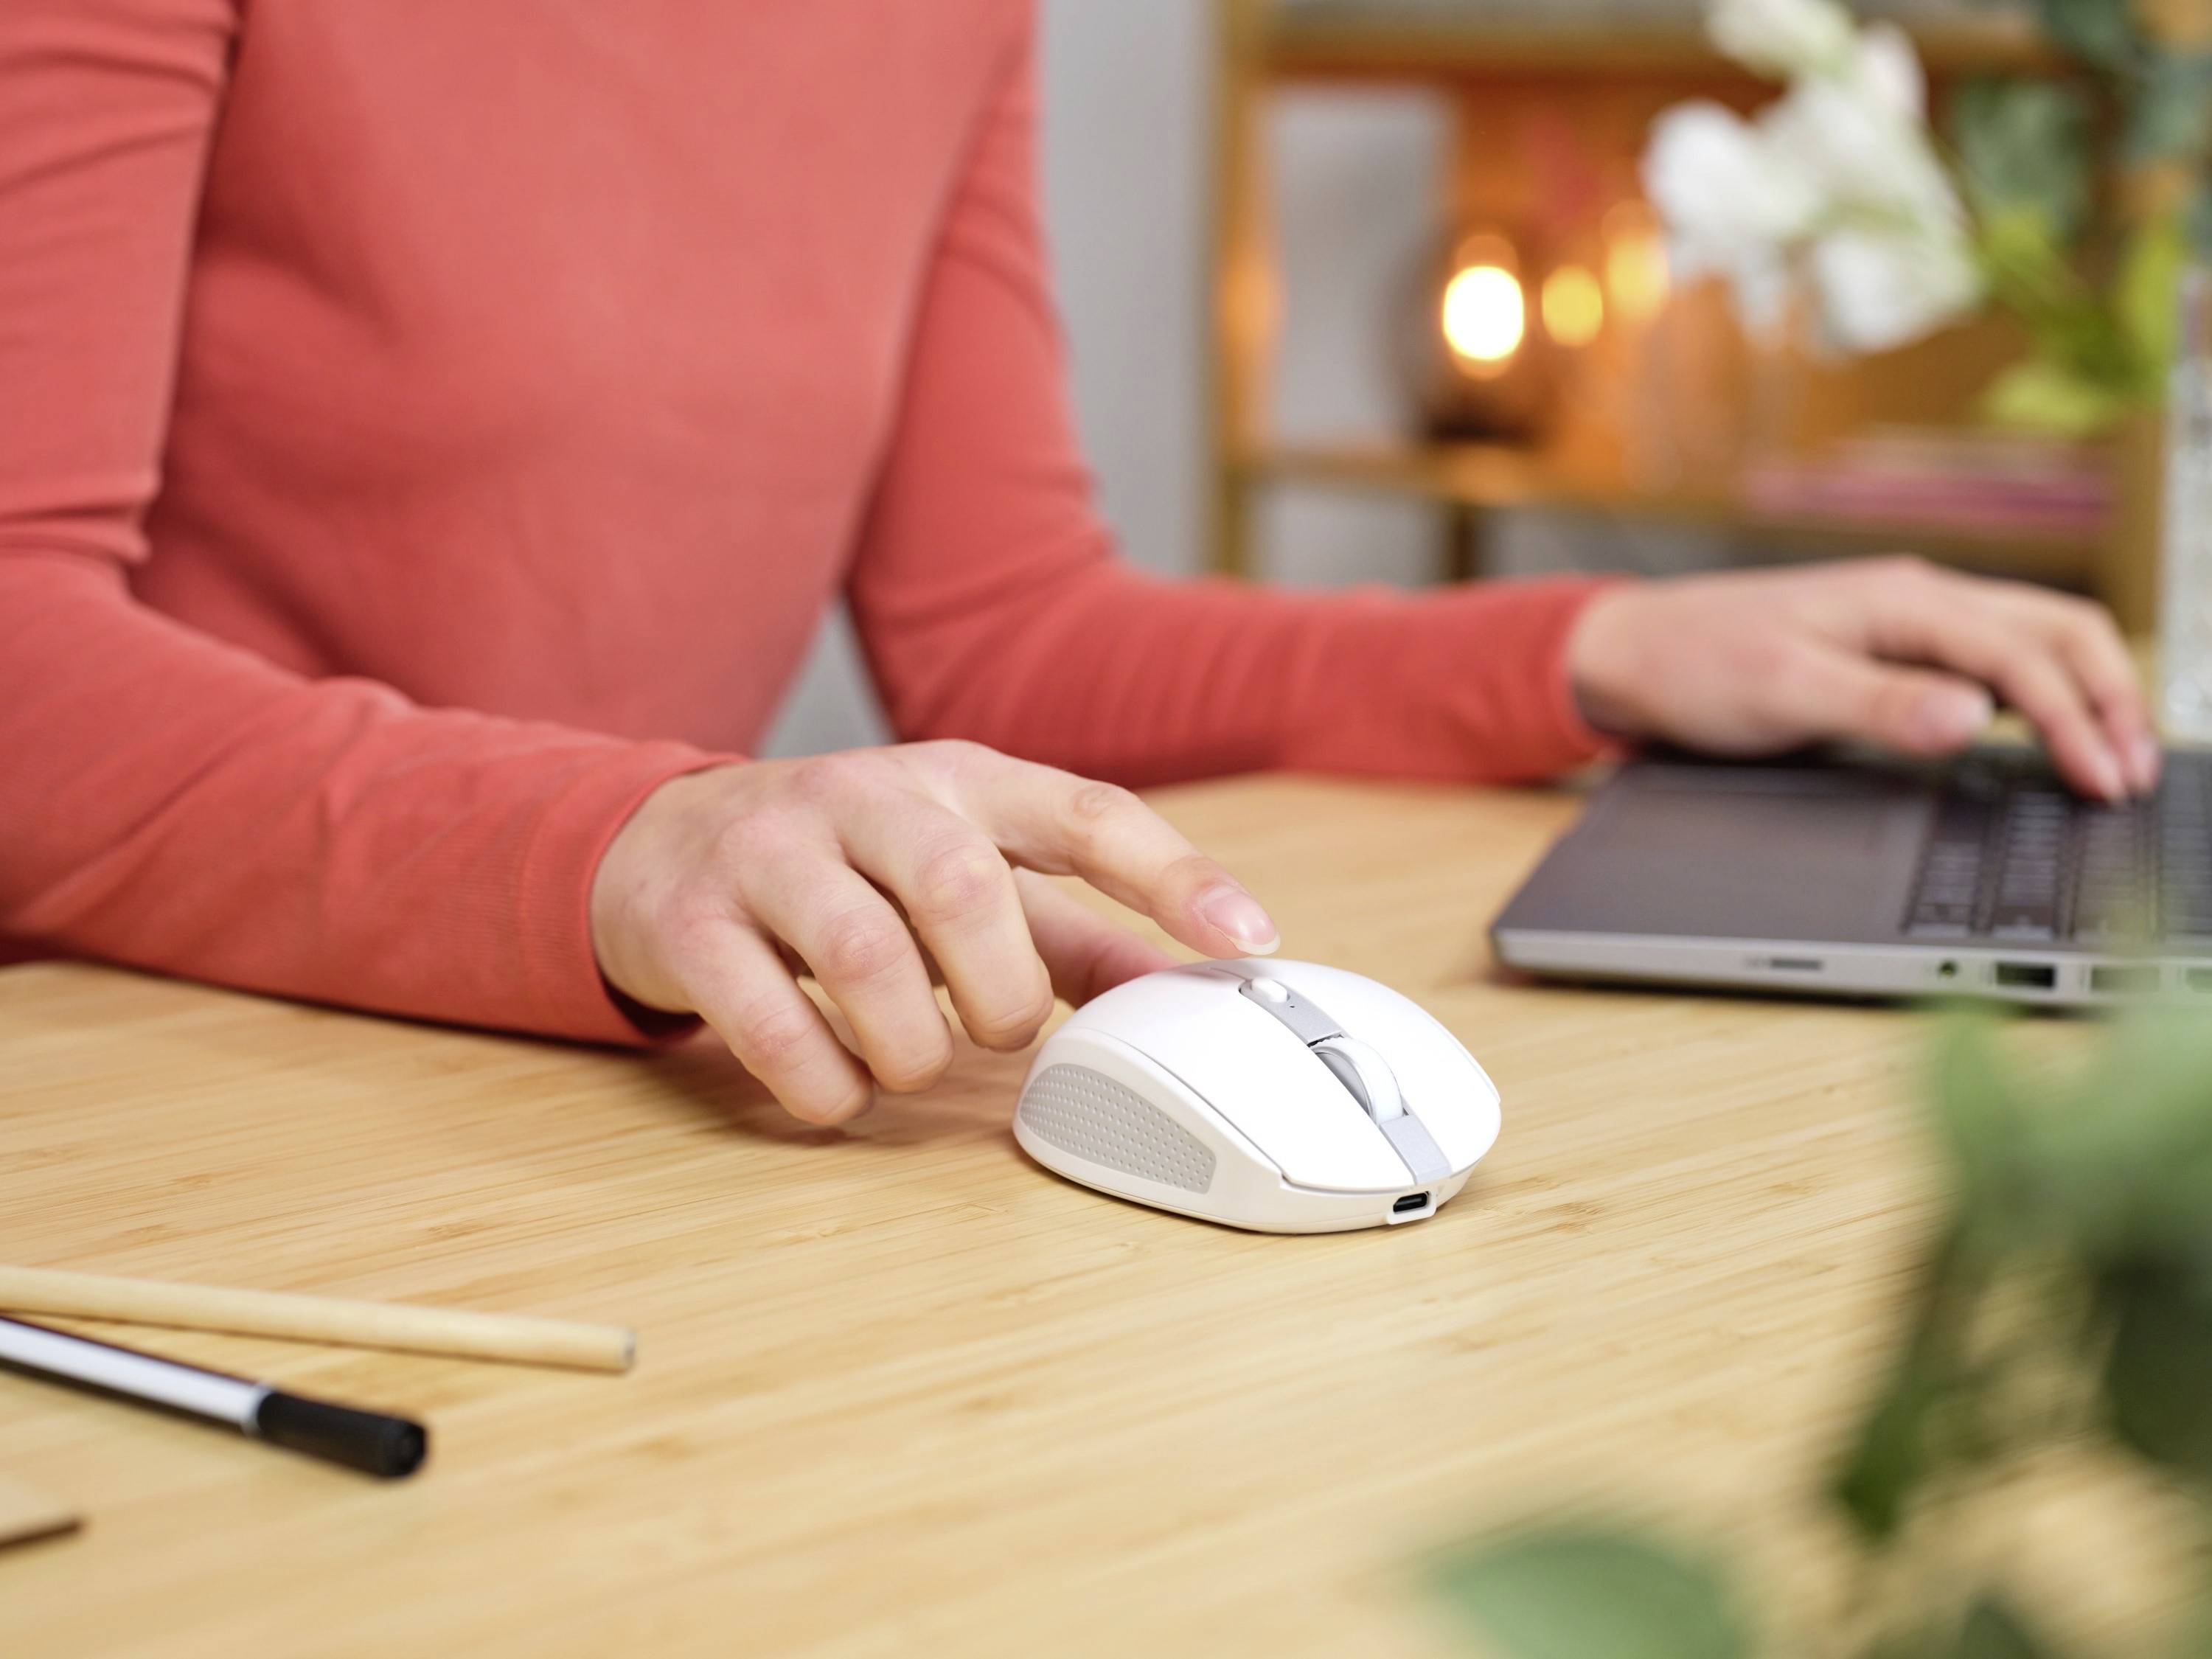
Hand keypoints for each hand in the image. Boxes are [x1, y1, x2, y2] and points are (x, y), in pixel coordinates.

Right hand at [589, 741, 1277, 1122]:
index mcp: (959, 783)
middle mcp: (865, 797)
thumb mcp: (966, 877)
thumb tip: (1188, 992)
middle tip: (997, 1032)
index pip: (1084, 811)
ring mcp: (769, 852)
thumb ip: (1073, 938)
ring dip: (910, 1043)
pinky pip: (765, 1016)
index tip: (1248, 941)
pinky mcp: (688, 920)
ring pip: (863, 951)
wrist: (656, 842)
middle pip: (963, 883)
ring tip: (912, 1065)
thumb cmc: (846, 869)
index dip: (1172, 876)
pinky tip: (837, 1090)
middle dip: (1001, 988)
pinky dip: (821, 1080)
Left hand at [1565, 557, 2157, 800]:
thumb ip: (1881, 705)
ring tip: (2111, 760)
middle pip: (2056, 632)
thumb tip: (1973, 718)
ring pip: (2032, 643)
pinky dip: (2038, 697)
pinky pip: (1992, 662)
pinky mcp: (1894, 649)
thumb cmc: (1696, 666)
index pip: (2023, 656)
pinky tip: (2046, 738)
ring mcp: (1908, 622)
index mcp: (1902, 601)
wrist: (1634, 654)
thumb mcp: (1784, 692)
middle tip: (2133, 774)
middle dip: (2109, 698)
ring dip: (2081, 694)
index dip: (2075, 720)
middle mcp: (1917, 601)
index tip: (2104, 781)